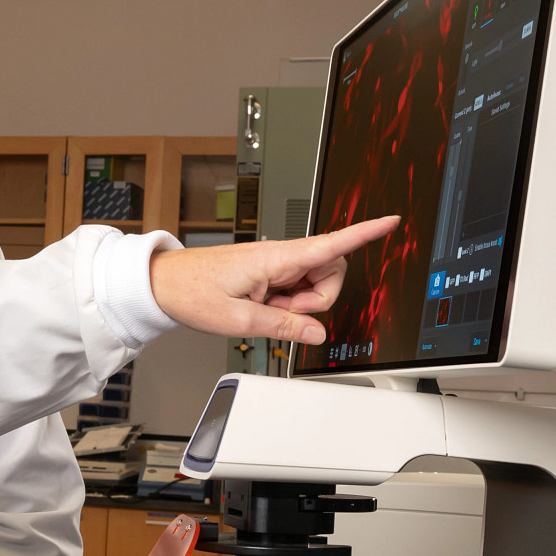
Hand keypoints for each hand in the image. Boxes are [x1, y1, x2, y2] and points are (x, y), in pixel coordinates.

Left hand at [148, 216, 397, 343]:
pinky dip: (287, 306)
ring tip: (265, 311)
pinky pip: (295, 290)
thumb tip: (317, 334)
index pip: (332, 243)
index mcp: (277, 257)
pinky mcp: (270, 273)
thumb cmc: (192, 292)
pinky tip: (263, 309)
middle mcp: (281, 256)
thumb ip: (284, 328)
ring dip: (300, 306)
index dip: (364, 233)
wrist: (164, 284)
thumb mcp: (240, 320)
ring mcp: (276, 265)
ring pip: (314, 284)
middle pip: (330, 272)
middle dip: (318, 299)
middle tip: (283, 314)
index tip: (390, 221)